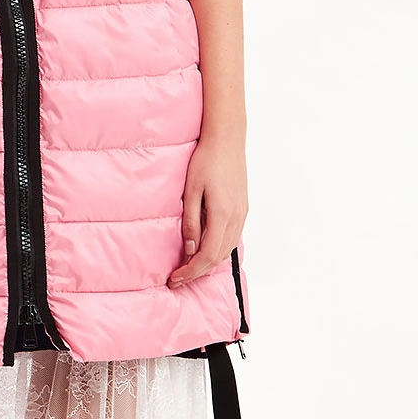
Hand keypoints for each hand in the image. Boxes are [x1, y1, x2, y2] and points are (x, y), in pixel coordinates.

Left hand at [168, 132, 247, 286]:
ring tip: (188, 268)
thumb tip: (189, 248)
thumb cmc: (205, 161)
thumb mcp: (191, 191)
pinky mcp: (242, 209)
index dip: (191, 271)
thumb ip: (191, 221)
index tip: (175, 278)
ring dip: (208, 262)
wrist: (227, 139)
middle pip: (218, 257)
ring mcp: (242, 214)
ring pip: (227, 249)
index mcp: (222, 215)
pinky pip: (231, 238)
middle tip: (178, 279)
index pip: (207, 255)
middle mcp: (236, 218)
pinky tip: (204, 249)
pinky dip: (217, 250)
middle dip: (197, 271)